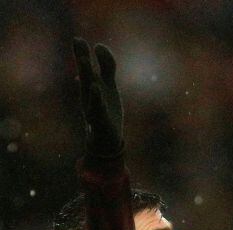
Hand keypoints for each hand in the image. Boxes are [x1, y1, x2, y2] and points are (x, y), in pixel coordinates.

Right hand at [72, 38, 122, 156]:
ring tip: (84, 61)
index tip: (99, 46)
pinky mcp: (98, 120)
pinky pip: (97, 108)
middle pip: (88, 73)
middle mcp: (93, 94)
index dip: (103, 56)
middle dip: (83, 58)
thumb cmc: (106, 111)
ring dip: (87, 74)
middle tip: (78, 40)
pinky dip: (96, 98)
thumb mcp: (108, 87)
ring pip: (89, 89)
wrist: (105, 140)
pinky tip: (96, 88)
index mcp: (98, 85)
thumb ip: (106, 68)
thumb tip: (98, 46)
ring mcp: (94, 106)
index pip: (103, 67)